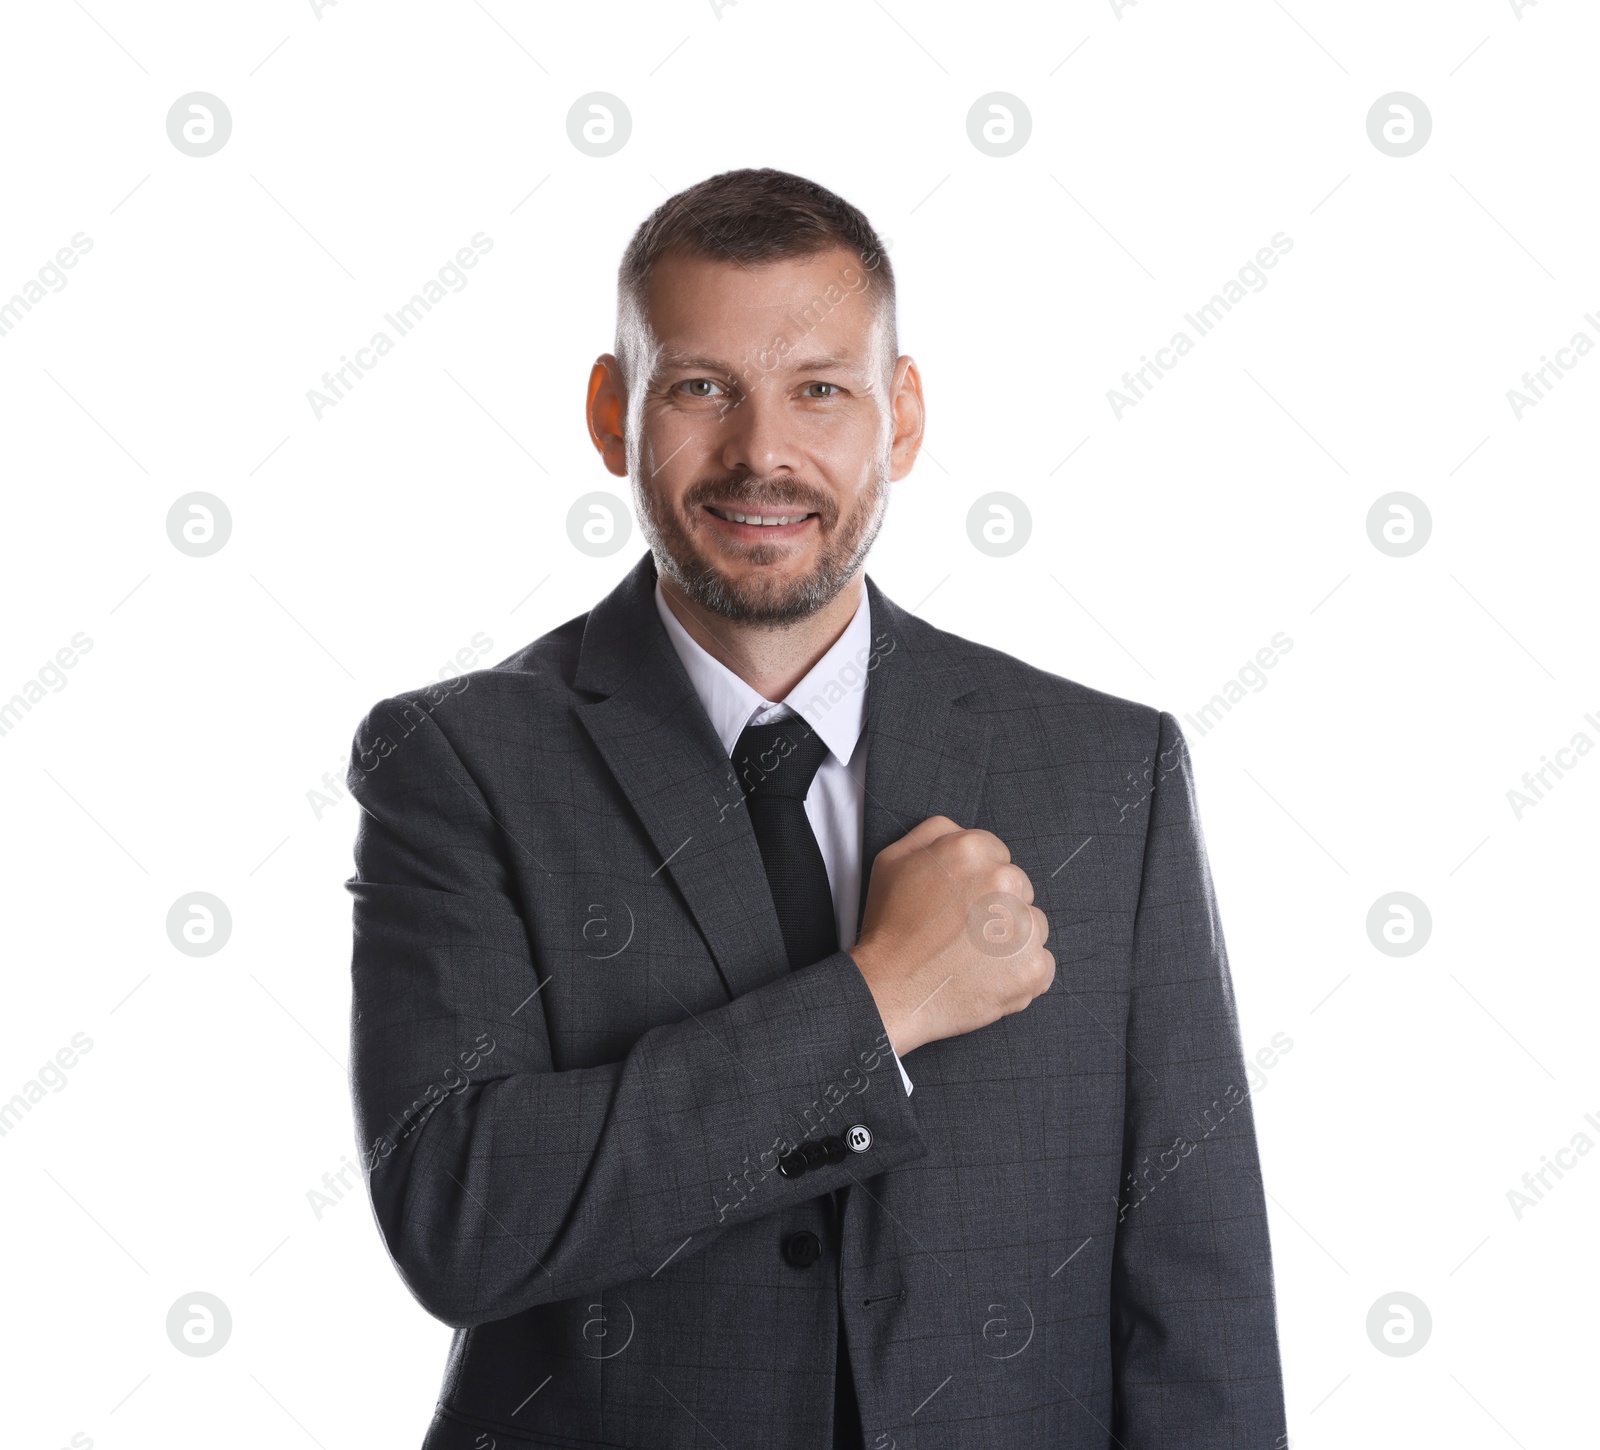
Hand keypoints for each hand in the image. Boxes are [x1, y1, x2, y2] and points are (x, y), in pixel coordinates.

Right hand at [847, 816, 1053, 1056]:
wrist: (887, 990)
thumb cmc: (888, 926)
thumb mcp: (893, 859)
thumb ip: (935, 833)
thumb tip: (961, 831)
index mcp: (973, 849)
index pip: (998, 857)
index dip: (976, 883)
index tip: (958, 904)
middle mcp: (1005, 881)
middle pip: (1019, 889)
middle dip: (997, 908)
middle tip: (961, 933)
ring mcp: (1023, 926)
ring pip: (1033, 925)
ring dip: (1010, 940)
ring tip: (971, 958)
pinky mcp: (1033, 967)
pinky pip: (1041, 963)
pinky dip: (1020, 973)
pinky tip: (986, 977)